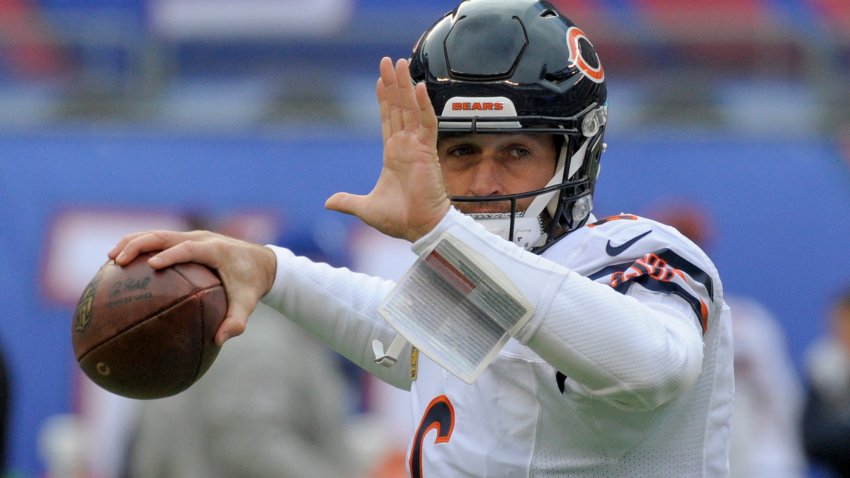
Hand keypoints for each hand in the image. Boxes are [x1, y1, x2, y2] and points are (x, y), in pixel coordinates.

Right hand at [108, 230, 276, 344]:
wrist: (262, 263)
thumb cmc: (252, 284)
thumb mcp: (248, 304)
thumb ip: (236, 321)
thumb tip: (220, 340)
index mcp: (216, 249)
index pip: (189, 248)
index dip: (171, 254)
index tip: (153, 265)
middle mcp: (202, 238)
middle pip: (165, 235)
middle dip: (139, 245)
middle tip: (118, 261)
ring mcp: (193, 237)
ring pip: (157, 234)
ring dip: (133, 243)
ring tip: (110, 260)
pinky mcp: (187, 240)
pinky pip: (160, 241)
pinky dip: (140, 247)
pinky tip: (120, 265)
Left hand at [325, 57, 449, 242]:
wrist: (420, 228)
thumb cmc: (401, 219)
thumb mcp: (366, 208)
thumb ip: (348, 201)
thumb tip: (329, 203)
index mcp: (394, 155)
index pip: (388, 120)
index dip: (384, 100)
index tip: (380, 81)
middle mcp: (407, 147)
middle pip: (399, 108)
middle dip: (394, 84)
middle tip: (390, 61)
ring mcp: (418, 147)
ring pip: (412, 109)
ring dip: (406, 86)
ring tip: (401, 64)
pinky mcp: (428, 152)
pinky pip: (427, 123)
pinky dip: (423, 105)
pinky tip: (418, 88)